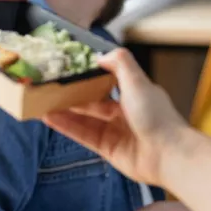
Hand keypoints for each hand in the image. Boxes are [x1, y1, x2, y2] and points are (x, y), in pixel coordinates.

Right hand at [43, 49, 188, 186]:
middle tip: (49, 86)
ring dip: (65, 110)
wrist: (168, 154)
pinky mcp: (108, 149)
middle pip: (93, 101)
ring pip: (85, 118)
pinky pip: (84, 135)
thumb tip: (101, 55)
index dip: (89, 75)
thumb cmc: (156, 115)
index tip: (69, 68)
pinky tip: (50, 118)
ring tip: (42, 102)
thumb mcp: (137, 80)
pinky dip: (67, 127)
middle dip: (73, 94)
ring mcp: (116, 131)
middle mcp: (125, 111)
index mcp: (135, 92)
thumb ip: (120, 63)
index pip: (108, 81)